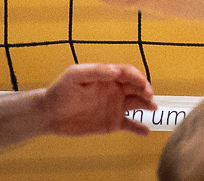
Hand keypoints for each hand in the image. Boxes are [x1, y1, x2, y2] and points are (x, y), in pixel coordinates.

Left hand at [38, 63, 154, 137]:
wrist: (50, 114)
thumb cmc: (60, 92)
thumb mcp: (74, 76)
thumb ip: (95, 72)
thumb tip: (115, 71)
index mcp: (107, 77)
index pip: (127, 73)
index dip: (136, 77)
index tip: (141, 84)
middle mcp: (114, 90)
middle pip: (136, 87)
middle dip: (145, 89)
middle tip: (149, 96)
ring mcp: (114, 107)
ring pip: (136, 103)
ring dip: (147, 105)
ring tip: (153, 109)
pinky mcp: (111, 123)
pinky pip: (129, 124)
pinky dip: (138, 128)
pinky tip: (145, 132)